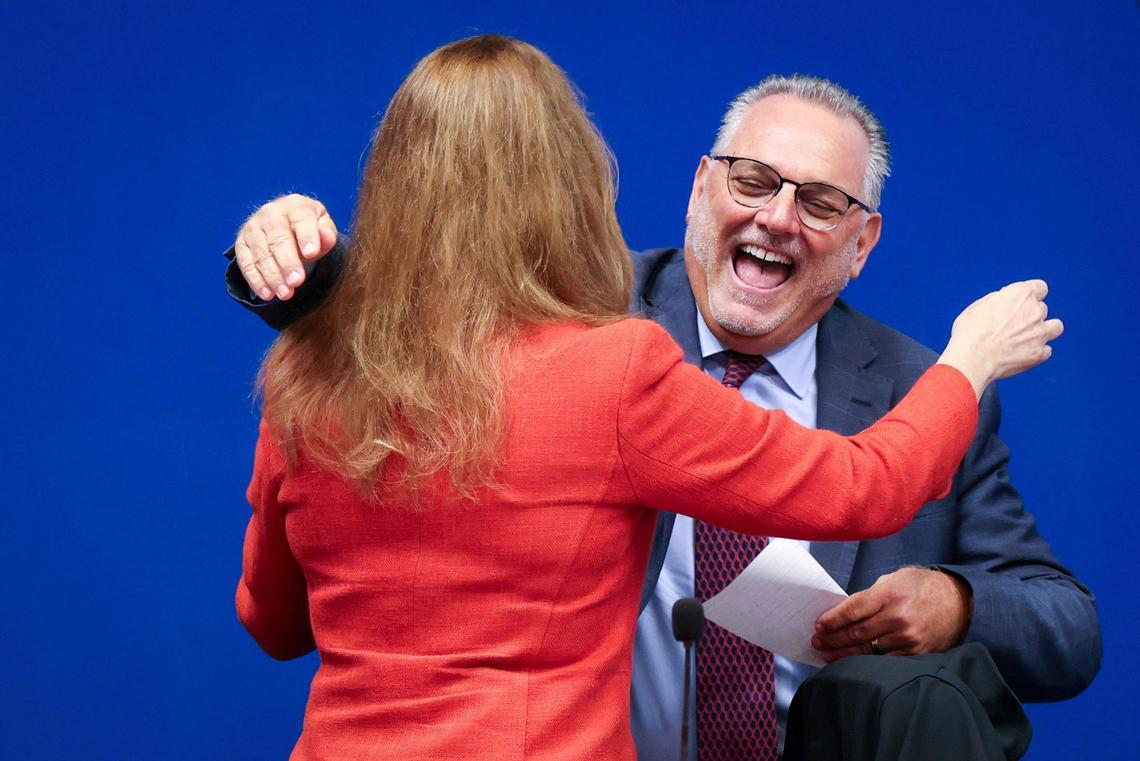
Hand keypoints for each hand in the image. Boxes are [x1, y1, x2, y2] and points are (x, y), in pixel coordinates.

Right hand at [233, 194, 338, 301]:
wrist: (286, 224)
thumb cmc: (308, 229)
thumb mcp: (322, 227)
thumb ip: (327, 233)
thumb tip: (327, 237)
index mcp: (296, 206)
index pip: (301, 220)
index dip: (307, 237)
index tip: (311, 254)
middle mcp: (271, 213)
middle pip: (278, 239)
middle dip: (287, 262)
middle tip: (296, 282)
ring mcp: (253, 227)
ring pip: (261, 253)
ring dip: (272, 276)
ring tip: (285, 293)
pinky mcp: (242, 243)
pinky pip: (245, 263)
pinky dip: (256, 280)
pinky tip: (267, 294)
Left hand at [811, 567, 971, 660]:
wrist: (958, 601)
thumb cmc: (921, 586)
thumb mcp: (894, 579)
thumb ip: (869, 596)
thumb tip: (843, 612)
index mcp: (889, 594)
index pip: (852, 609)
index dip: (832, 619)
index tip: (819, 625)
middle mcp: (898, 617)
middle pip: (856, 632)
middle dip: (833, 638)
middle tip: (817, 641)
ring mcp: (908, 637)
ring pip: (868, 649)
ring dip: (844, 653)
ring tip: (827, 653)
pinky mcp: (917, 652)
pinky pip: (885, 660)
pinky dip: (866, 662)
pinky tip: (852, 662)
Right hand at [938, 279, 1063, 399]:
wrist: (972, 357)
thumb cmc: (970, 331)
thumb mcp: (980, 306)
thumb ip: (999, 301)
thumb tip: (1006, 303)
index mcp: (1021, 294)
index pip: (1040, 287)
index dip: (1030, 294)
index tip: (1021, 302)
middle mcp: (1035, 310)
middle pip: (1042, 308)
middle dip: (1030, 315)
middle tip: (1012, 325)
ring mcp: (1040, 333)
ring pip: (1056, 327)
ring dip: (1044, 330)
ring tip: (1029, 337)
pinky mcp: (1039, 353)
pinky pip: (1047, 350)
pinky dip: (1037, 351)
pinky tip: (1022, 353)